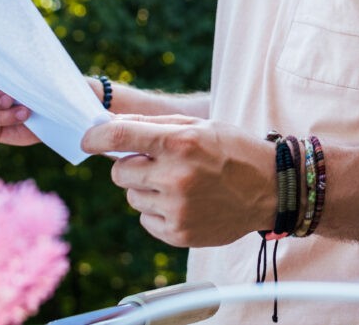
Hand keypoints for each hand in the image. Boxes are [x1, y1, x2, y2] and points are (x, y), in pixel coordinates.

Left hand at [81, 115, 274, 248]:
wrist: (271, 189)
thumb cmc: (234, 150)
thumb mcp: (200, 126)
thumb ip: (155, 125)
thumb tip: (111, 126)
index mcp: (181, 143)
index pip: (120, 137)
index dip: (96, 138)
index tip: (87, 141)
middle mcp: (176, 177)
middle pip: (120, 172)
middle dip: (131, 165)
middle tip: (156, 163)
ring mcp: (177, 209)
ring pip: (132, 197)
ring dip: (147, 189)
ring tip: (179, 184)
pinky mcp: (179, 233)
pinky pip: (146, 220)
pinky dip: (158, 211)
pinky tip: (185, 202)